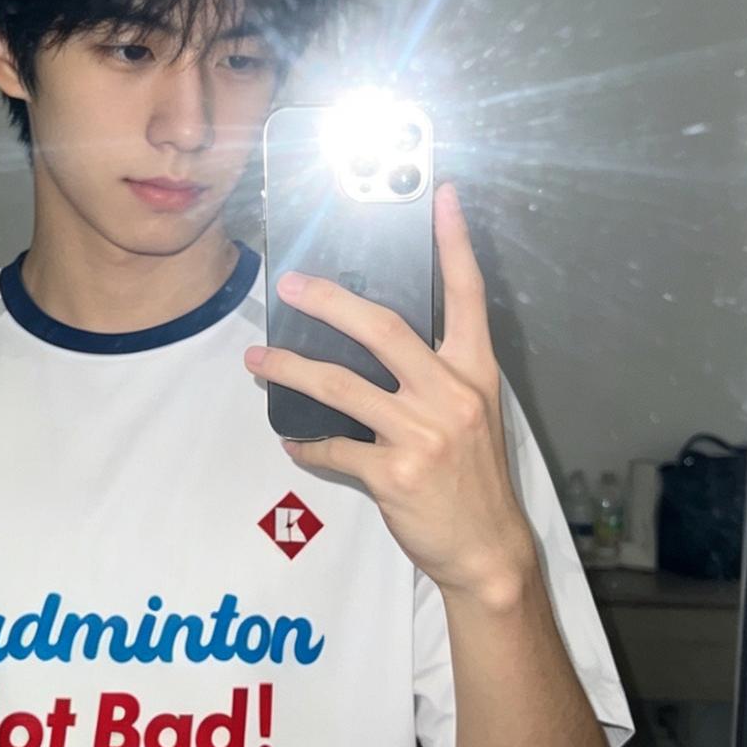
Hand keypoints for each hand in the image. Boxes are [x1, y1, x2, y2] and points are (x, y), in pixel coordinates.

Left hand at [243, 180, 536, 605]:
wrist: (487, 549)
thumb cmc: (474, 479)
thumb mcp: (472, 416)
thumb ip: (435, 376)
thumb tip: (376, 344)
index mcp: (474, 373)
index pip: (467, 295)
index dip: (454, 243)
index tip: (442, 197)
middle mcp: (450, 395)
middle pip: (383, 328)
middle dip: (330, 300)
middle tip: (291, 283)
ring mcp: (422, 433)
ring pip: (341, 384)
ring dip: (292, 369)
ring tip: (260, 360)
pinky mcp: (394, 472)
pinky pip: (334, 446)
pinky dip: (308, 443)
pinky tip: (294, 441)